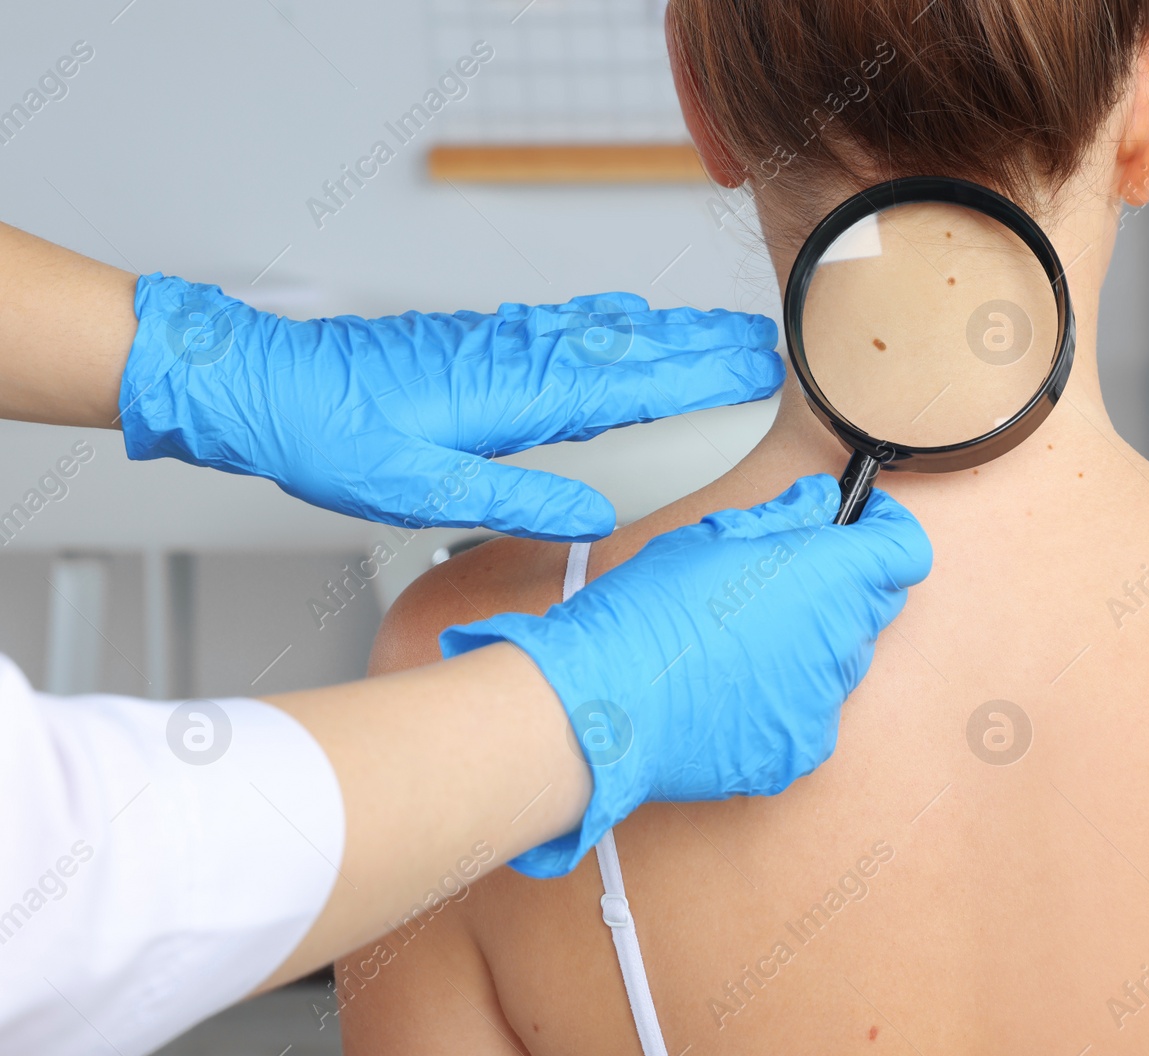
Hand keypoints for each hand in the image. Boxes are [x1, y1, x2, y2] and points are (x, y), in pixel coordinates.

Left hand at [118, 276, 782, 540]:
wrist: (260, 384)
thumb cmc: (328, 437)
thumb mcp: (420, 491)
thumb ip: (514, 500)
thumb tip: (592, 517)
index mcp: (512, 393)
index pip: (629, 381)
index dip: (699, 375)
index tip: (758, 365)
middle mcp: (513, 357)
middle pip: (628, 346)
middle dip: (701, 344)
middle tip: (765, 341)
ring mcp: (495, 343)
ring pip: (599, 330)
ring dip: (663, 331)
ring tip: (714, 332)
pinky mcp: (475, 343)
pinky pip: (563, 324)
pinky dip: (609, 322)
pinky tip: (619, 322)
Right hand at [439, 475, 933, 876]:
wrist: (602, 705)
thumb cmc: (645, 616)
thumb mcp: (711, 538)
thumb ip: (782, 519)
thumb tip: (820, 503)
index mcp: (829, 579)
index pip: (906, 552)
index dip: (886, 533)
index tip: (861, 526)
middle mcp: (840, 643)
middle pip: (873, 606)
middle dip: (840, 587)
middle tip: (780, 580)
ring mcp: (823, 705)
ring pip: (839, 661)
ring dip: (809, 644)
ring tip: (739, 641)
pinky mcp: (799, 751)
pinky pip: (812, 713)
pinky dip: (785, 698)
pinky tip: (732, 687)